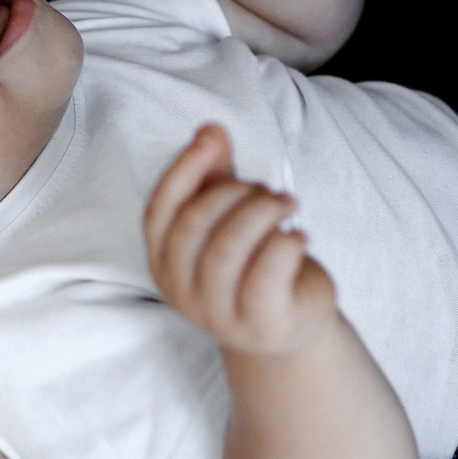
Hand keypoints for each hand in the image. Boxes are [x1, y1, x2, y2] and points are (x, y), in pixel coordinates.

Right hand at [145, 125, 335, 357]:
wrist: (288, 328)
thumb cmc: (253, 262)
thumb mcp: (230, 215)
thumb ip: (215, 173)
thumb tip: (209, 129)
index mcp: (164, 262)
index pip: (158, 211)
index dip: (181, 170)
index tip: (212, 140)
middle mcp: (181, 292)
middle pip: (195, 224)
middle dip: (236, 192)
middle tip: (268, 191)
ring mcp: (218, 314)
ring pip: (228, 247)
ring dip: (263, 211)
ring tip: (286, 205)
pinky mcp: (260, 324)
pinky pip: (266, 274)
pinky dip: (286, 243)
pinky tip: (299, 237)